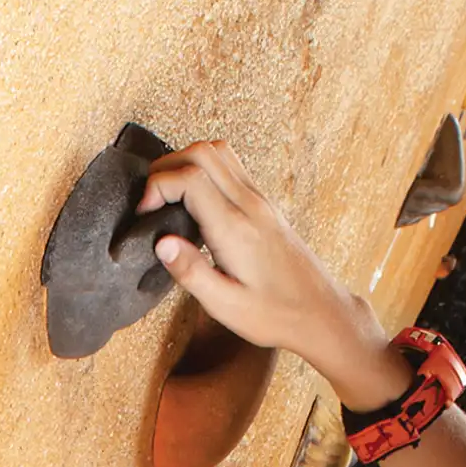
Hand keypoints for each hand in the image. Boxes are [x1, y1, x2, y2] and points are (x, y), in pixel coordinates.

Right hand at [138, 142, 404, 408]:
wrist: (321, 313)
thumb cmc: (276, 315)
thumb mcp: (228, 307)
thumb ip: (192, 273)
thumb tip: (161, 243)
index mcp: (236, 229)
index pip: (189, 178)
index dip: (157, 186)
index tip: (145, 213)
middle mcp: (249, 205)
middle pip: (201, 152)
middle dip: (166, 167)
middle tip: (151, 199)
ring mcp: (260, 200)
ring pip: (217, 151)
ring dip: (186, 161)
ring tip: (170, 195)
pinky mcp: (265, 203)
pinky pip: (231, 166)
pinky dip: (205, 169)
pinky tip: (196, 200)